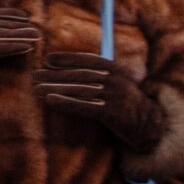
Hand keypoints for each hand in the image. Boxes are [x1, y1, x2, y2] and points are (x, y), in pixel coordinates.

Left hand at [34, 51, 165, 150]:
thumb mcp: (116, 82)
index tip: (47, 59)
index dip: (67, 58)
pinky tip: (50, 100)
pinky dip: (66, 103)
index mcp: (117, 70)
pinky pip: (85, 107)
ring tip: (37, 88)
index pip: (89, 60)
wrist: (149, 124)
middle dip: (55, 74)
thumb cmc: (124, 101)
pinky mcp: (112, 113)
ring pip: (80, 90)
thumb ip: (99, 73)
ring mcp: (115, 97)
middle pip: (80, 75)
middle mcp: (116, 81)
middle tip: (35, 75)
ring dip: (56, 88)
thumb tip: (68, 67)